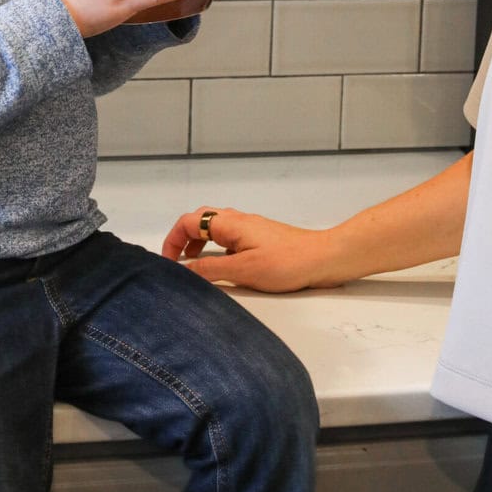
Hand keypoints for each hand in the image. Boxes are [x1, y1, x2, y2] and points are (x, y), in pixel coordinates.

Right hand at [161, 206, 342, 292]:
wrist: (323, 259)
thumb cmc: (286, 263)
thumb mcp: (243, 271)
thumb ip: (210, 271)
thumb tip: (183, 270)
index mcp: (230, 223)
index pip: (189, 222)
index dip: (172, 240)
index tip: (168, 263)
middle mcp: (238, 220)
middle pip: (200, 221)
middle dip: (183, 239)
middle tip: (177, 263)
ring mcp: (250, 228)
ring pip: (215, 229)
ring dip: (199, 244)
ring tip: (194, 266)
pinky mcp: (261, 238)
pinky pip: (229, 238)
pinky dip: (216, 249)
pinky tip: (222, 267)